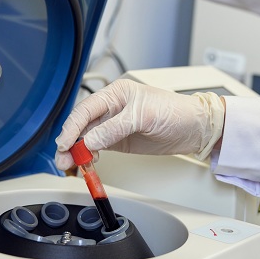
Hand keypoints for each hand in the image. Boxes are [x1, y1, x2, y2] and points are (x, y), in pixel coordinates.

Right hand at [55, 79, 225, 170]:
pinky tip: (86, 162)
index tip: (66, 143)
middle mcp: (111, 108)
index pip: (86, 109)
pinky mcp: (119, 140)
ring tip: (70, 164)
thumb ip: (115, 128)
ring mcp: (114, 125)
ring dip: (76, 151)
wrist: (195, 128)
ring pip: (87, 138)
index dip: (73, 127)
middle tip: (64, 158)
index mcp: (116, 93)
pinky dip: (89, 156)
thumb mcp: (144, 117)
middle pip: (82, 124)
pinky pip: (97, 147)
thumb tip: (91, 140)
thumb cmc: (175, 112)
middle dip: (70, 142)